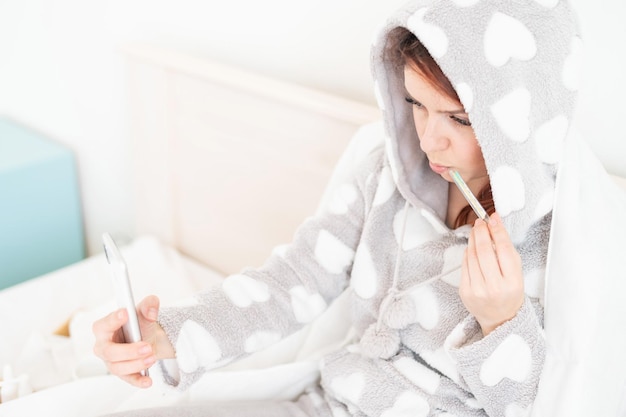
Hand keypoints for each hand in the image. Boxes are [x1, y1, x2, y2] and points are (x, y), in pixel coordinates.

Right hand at [92, 295, 173, 387]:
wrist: (148, 337)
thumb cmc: (138, 324)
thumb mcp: (144, 312)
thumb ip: (149, 305)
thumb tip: (151, 308)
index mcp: (104, 328)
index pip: (103, 325)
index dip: (113, 320)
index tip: (125, 313)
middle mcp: (104, 346)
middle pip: (109, 352)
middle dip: (128, 351)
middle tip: (147, 347)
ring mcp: (111, 361)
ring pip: (118, 367)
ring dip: (136, 364)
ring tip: (152, 357)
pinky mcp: (122, 373)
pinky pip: (128, 379)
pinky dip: (138, 381)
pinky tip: (148, 381)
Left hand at [460, 212, 524, 335]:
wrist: (500, 318)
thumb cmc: (509, 293)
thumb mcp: (517, 273)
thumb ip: (507, 251)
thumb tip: (495, 226)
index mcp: (512, 282)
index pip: (503, 249)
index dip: (497, 230)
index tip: (493, 218)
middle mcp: (495, 287)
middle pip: (484, 251)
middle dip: (481, 232)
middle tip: (481, 222)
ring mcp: (477, 290)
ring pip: (472, 256)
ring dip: (473, 239)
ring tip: (476, 231)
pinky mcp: (465, 292)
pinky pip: (465, 265)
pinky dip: (468, 253)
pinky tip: (472, 247)